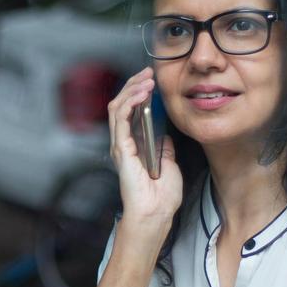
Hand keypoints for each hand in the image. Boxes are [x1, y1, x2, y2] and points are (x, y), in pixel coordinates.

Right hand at [108, 67, 182, 227]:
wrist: (156, 214)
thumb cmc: (161, 197)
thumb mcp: (169, 165)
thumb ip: (164, 150)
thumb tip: (164, 137)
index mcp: (133, 146)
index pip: (130, 112)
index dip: (139, 93)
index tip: (152, 80)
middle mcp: (123, 144)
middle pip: (121, 105)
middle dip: (133, 85)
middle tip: (148, 72)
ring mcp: (120, 145)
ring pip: (117, 107)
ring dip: (131, 89)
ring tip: (146, 78)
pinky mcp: (121, 149)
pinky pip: (121, 119)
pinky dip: (130, 102)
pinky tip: (142, 93)